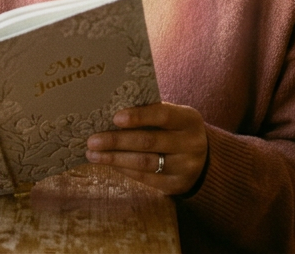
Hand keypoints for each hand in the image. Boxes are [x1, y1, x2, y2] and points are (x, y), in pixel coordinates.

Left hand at [85, 102, 208, 195]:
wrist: (202, 160)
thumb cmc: (175, 130)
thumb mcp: (173, 117)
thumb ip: (151, 112)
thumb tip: (110, 110)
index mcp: (189, 120)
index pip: (163, 115)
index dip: (139, 116)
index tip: (115, 118)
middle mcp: (191, 144)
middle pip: (149, 142)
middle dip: (117, 141)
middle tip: (92, 140)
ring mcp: (185, 167)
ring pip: (145, 163)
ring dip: (115, 158)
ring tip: (93, 154)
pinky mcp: (176, 186)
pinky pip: (145, 178)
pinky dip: (124, 169)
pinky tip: (109, 163)